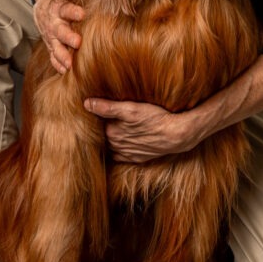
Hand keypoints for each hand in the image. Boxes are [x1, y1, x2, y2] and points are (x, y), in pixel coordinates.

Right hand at [33, 0, 84, 74]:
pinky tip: (65, 72)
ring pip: (54, 46)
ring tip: (70, 65)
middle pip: (58, 30)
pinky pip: (52, 56)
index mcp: (58, 6)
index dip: (73, 11)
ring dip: (62, 55)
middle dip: (67, 36)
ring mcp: (50, 36)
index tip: (83, 13)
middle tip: (77, 42)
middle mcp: (52, 22)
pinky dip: (57, 64)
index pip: (65, 8)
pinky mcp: (50, 45)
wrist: (43, 7)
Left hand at [83, 98, 198, 163]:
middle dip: (100, 128)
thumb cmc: (155, 118)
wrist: (176, 135)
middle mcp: (116, 146)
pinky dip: (117, 150)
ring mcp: (126, 153)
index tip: (93, 109)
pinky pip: (120, 156)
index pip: (96, 124)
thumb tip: (86, 103)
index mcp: (111, 133)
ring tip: (110, 128)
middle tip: (99, 118)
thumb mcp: (131, 108)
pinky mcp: (136, 158)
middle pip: (102, 136)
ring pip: (110, 146)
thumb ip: (107, 107)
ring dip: (108, 139)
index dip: (94, 117)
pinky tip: (120, 142)